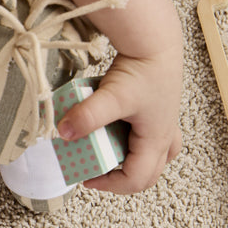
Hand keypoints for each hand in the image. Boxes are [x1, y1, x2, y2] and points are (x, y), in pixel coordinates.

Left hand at [55, 48, 182, 193]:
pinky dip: (134, 143)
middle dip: (120, 178)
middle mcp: (165, 136)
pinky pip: (151, 138)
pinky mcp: (159, 111)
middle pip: (148, 174)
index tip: (86, 179)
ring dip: (132, 162)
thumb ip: (88, 116)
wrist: (155, 42)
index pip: (137, 180)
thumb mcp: (111, 95)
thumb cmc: (141, 69)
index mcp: (156, 140)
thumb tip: (62, 134)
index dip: (110, 185)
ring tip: (107, 154)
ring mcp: (164, 124)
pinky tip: (116, 131)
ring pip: (155, 157)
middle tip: (94, 171)